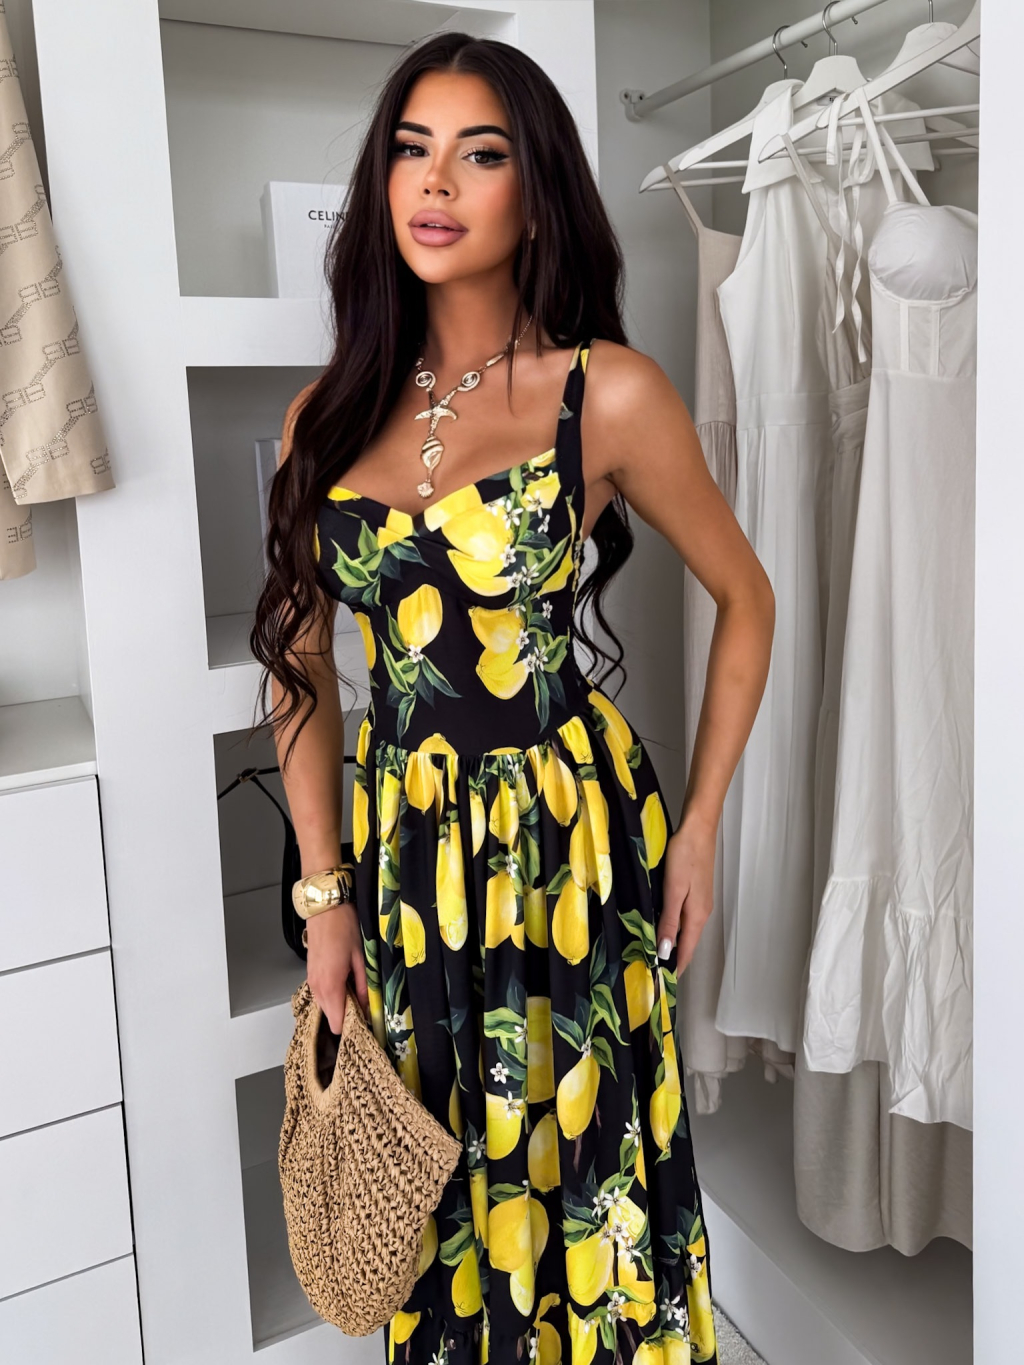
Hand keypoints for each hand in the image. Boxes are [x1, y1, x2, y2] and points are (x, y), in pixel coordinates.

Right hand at [305, 902, 368, 1033]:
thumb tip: (368, 1006)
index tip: (366, 1020)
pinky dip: (332, 994)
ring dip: (340, 1003)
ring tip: (356, 989)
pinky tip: (345, 980)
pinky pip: (321, 994)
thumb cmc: (344, 927)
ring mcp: (311, 981)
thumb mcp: (361, 956)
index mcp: (331, 985)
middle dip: (347, 1015)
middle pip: (330, 1017)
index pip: (337, 1023)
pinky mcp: (309, 973)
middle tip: (365, 1003)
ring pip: (325, 1006)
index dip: (352, 1025)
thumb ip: (364, 985)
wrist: (324, 907)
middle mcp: (317, 987)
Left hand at [654, 814, 716, 972]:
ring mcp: (701, 902)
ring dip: (674, 946)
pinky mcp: (696, 892)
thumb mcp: (673, 889)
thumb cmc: (684, 855)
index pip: (686, 951)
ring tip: (655, 957)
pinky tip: (664, 929)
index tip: (662, 986)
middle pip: (688, 944)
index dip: (675, 969)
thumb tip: (665, 951)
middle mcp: (702, 913)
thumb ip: (669, 920)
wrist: (698, 828)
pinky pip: (685, 919)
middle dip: (673, 960)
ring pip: (686, 932)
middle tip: (653, 975)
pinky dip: (675, 930)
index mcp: (696, 915)